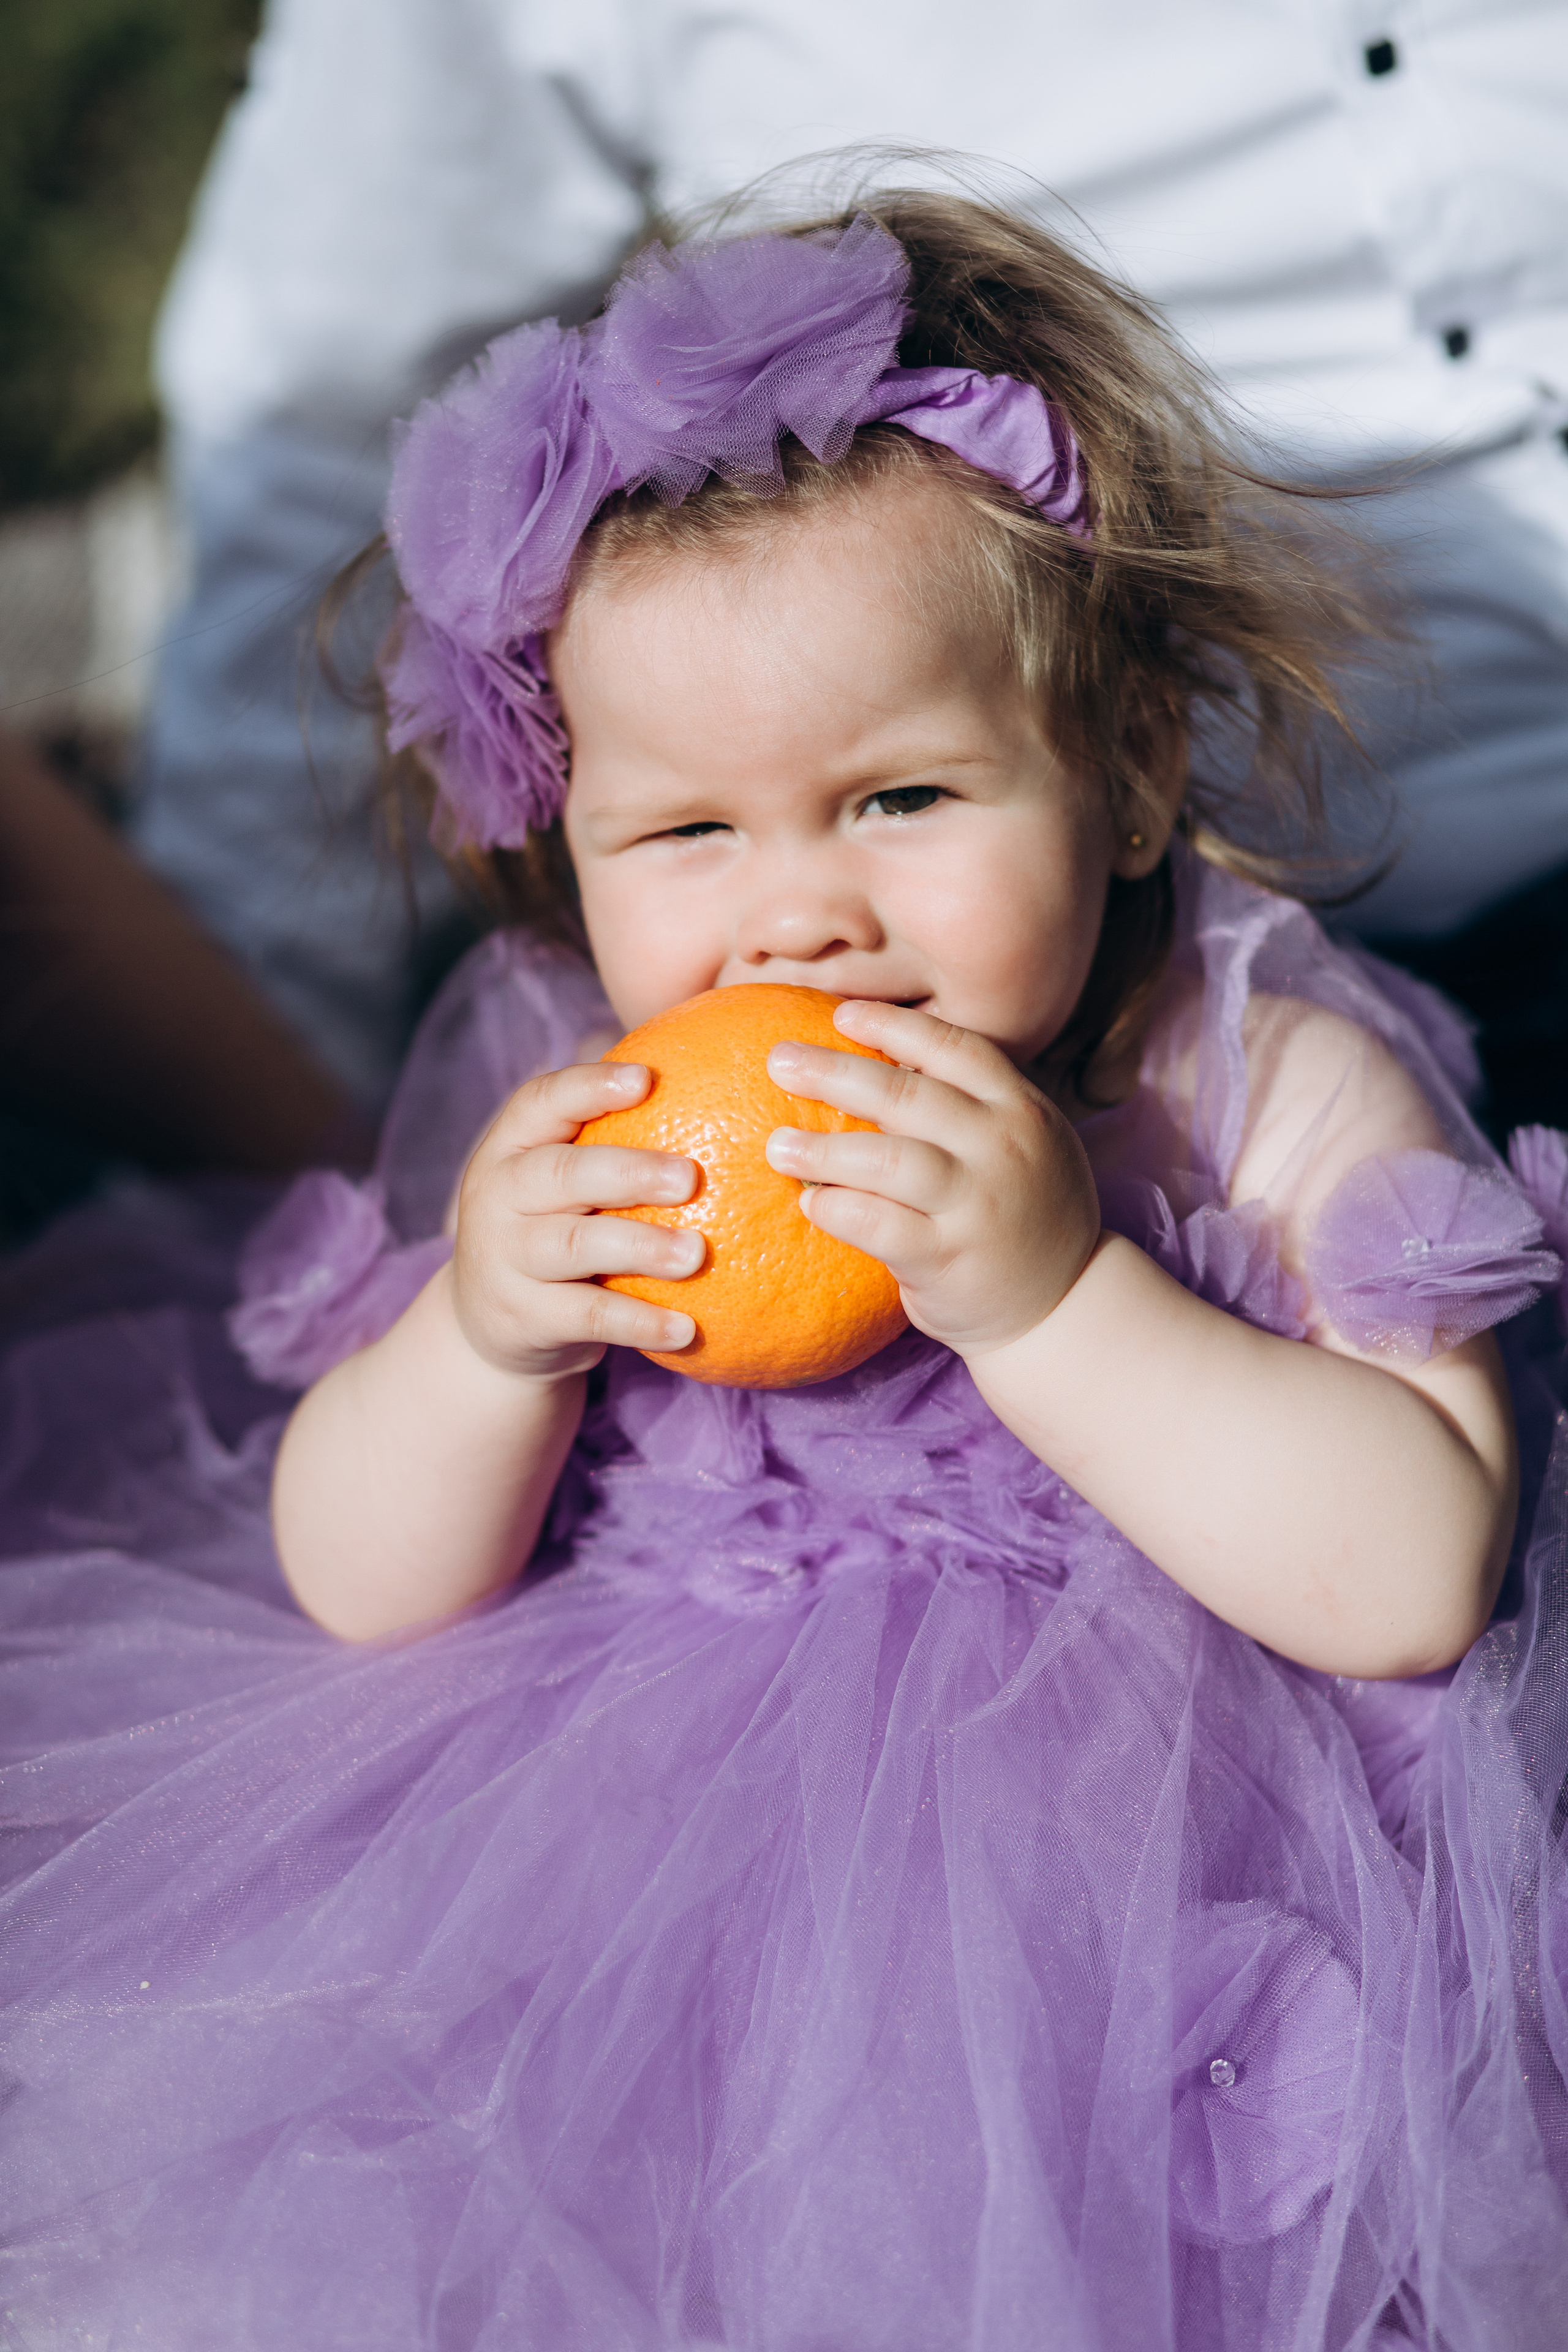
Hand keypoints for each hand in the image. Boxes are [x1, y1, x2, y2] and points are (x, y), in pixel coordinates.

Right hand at [451, 1062, 701, 1378]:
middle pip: (561, 1174)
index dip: (590, 1087)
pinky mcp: (522, 1317)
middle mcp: (496, 1197)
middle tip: (690, 1177)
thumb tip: (718, 1083)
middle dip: (628, 1172)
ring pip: (574, 1246)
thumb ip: (612, 1140)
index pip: (541, 1103)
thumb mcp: (560, 1183)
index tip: (647, 1078)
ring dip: (640, 1247)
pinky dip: (639, 1322)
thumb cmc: (551, 1227)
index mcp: (510, 1148)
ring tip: (696, 1253)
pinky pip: (587, 1316)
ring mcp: (504, 1259)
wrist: (486, 1325)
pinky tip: (687, 1329)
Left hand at [763, 1003, 1100, 1357]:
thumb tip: (877, 1063)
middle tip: (779, 1061)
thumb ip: (970, 1108)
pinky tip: (810, 1203)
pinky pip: (879, 1226)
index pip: (954, 1048)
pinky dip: (837, 1209)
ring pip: (889, 1160)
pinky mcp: (949, 1259)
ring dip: (824, 1149)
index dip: (894, 1026)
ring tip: (778, 1146)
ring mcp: (978, 1205)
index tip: (841, 1014)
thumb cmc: (1021, 1213)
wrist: (1065, 1304)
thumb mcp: (1022, 1145)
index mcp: (1021, 1108)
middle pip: (907, 1095)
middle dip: (835, 1072)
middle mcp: (1004, 1148)